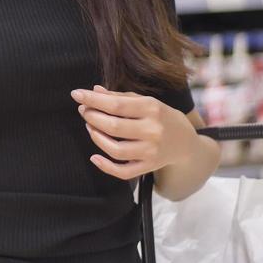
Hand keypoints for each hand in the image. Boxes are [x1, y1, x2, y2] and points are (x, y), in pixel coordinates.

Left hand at [72, 85, 199, 180]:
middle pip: (113, 126)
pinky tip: (94, 156)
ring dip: (96, 137)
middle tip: (83, 110)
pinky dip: (106, 166)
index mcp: (152, 109)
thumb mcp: (146, 101)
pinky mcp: (148, 167)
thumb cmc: (161, 117)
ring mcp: (151, 151)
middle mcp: (153, 130)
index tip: (76, 94)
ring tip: (90, 127)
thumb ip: (119, 97)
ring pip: (115, 149)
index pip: (116, 105)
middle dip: (92, 117)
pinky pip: (123, 172)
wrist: (186, 142)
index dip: (93, 99)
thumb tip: (94, 90)